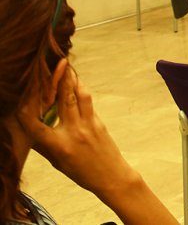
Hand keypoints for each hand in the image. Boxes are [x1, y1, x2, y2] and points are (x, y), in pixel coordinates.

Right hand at [17, 63, 177, 223]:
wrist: (111, 176)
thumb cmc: (81, 172)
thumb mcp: (56, 162)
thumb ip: (43, 143)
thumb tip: (28, 127)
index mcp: (58, 145)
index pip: (34, 123)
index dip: (26, 106)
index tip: (25, 92)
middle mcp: (73, 132)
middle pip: (63, 100)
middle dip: (58, 80)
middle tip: (55, 63)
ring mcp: (88, 125)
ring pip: (79, 96)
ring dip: (72, 79)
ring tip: (65, 65)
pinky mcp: (99, 122)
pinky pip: (88, 102)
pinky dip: (80, 90)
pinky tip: (75, 82)